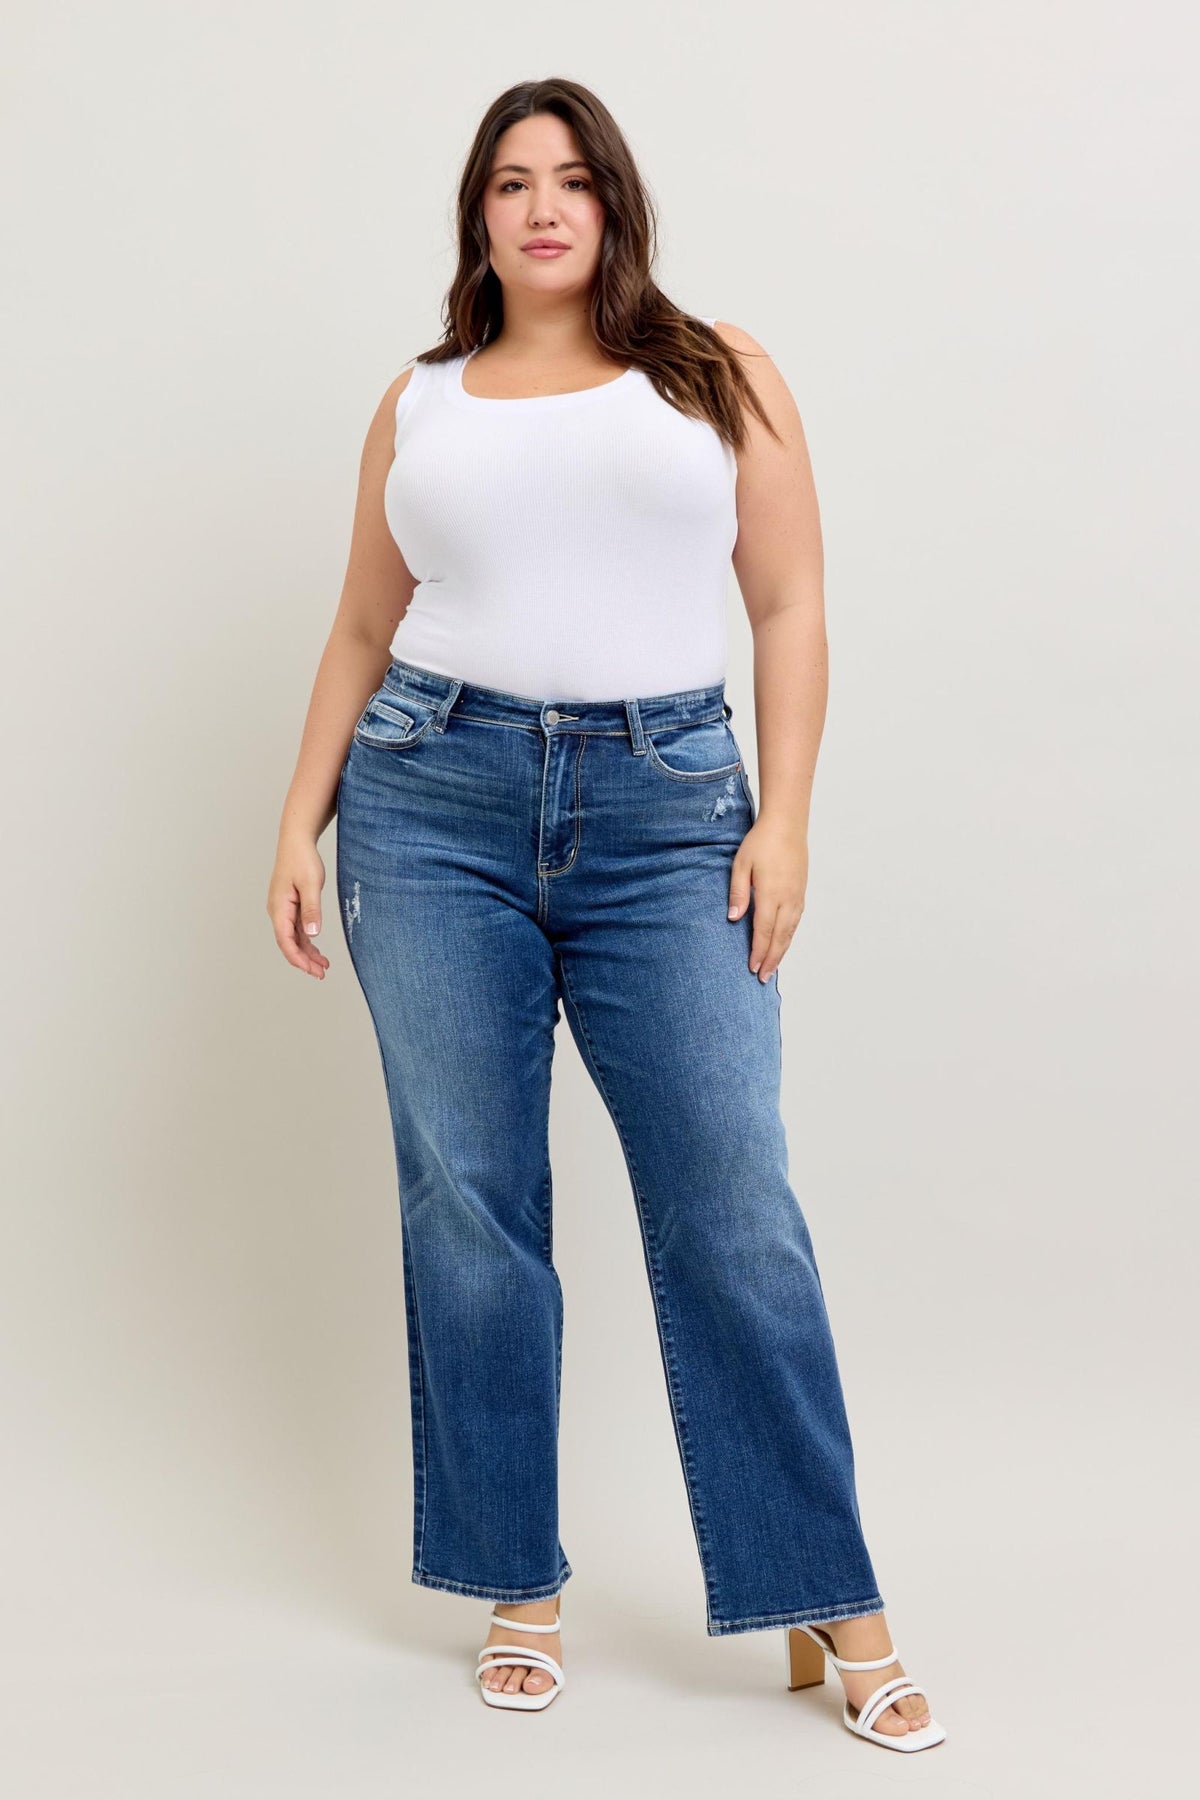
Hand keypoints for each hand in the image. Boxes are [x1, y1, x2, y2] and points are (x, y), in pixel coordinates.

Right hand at [267, 834, 331, 978]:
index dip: (297, 958)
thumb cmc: (302, 859)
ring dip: (307, 953)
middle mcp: (278, 912)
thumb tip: (312, 934)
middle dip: (304, 961)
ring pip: (293, 938)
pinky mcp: (290, 906)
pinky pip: (297, 929)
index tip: (311, 970)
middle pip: (289, 943)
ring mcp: (283, 910)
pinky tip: (317, 951)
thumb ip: (311, 910)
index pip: (285, 941)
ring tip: (323, 966)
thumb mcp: (310, 885)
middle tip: (321, 973)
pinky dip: (307, 941)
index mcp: (279, 908)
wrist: (296, 841)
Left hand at [727, 814, 807, 981]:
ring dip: (781, 951)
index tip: (753, 968)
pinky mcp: (801, 892)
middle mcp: (788, 899)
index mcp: (771, 894)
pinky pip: (796, 921)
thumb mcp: (741, 865)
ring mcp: (797, 896)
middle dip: (771, 959)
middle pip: (780, 937)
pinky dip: (789, 937)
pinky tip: (783, 943)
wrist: (787, 824)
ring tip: (773, 967)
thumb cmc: (761, 842)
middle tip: (763, 978)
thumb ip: (738, 893)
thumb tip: (733, 918)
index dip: (758, 951)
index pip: (764, 930)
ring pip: (790, 931)